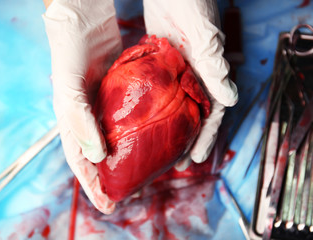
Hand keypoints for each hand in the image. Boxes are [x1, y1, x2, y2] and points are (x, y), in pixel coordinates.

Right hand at [42, 0, 121, 213]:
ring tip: (141, 175)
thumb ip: (80, 120)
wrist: (85, 20)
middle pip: (100, 156)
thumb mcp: (69, 87)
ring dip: (126, 159)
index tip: (107, 206)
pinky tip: (150, 141)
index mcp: (71, 122)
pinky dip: (138, 134)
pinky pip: (130, 119)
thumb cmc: (69, 52)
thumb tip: (99, 157)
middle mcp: (89, 119)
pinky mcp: (121, 94)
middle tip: (129, 196)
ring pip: (116, 140)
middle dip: (111, 179)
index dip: (92, 186)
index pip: (80, 161)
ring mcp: (106, 107)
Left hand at [143, 0, 237, 167]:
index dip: (206, 137)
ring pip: (176, 105)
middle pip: (192, 114)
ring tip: (156, 147)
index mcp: (209, 71)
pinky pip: (159, 89)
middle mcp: (196, 73)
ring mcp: (178, 68)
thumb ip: (214, 63)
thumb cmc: (191, 2)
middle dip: (185, 139)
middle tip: (173, 163)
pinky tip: (141, 118)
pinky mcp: (162, 61)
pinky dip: (153, 105)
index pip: (212, 112)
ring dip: (169, 126)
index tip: (195, 159)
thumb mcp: (203, 33)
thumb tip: (229, 99)